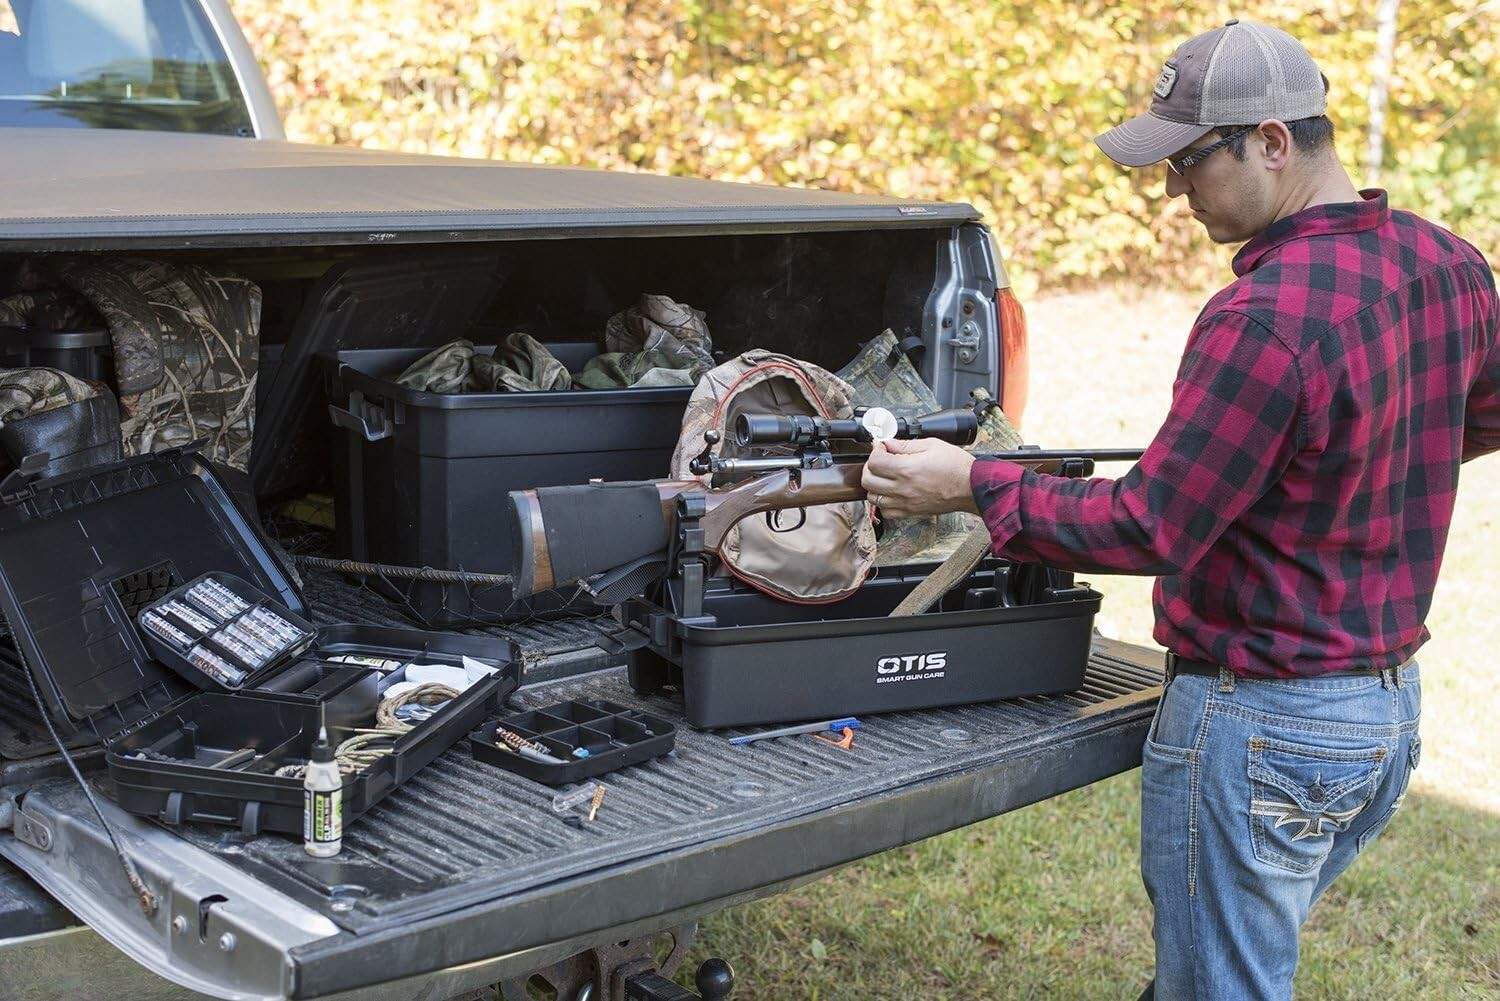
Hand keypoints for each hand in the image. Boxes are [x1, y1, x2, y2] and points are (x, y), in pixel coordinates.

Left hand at [861, 438, 978, 517]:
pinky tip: (892, 492)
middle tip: (882, 460)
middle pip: (867, 480)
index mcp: (907, 469)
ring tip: (886, 476)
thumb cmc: (956, 466)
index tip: (883, 447)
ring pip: (873, 497)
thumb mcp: (932, 445)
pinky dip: (884, 502)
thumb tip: (888, 442)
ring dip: (875, 484)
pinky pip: (886, 512)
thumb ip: (905, 444)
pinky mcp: (910, 512)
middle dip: (871, 467)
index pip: (874, 461)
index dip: (876, 451)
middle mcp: (903, 488)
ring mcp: (905, 502)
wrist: (971, 487)